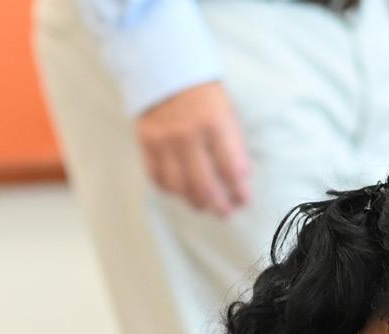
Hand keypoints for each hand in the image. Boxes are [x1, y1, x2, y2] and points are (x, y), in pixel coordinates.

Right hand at [135, 82, 250, 215]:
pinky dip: (170, 189)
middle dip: (219, 206)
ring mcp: (165, 140)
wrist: (164, 65)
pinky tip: (180, 190)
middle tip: (226, 213)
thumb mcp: (227, 114)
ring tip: (203, 205)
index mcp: (215, 125)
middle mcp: (188, 135)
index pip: (232, 171)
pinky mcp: (146, 142)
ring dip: (195, 202)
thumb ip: (234, 147)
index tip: (243, 200)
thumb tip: (239, 181)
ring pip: (180, 188)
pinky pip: (157, 178)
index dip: (240, 192)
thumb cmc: (203, 94)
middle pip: (206, 187)